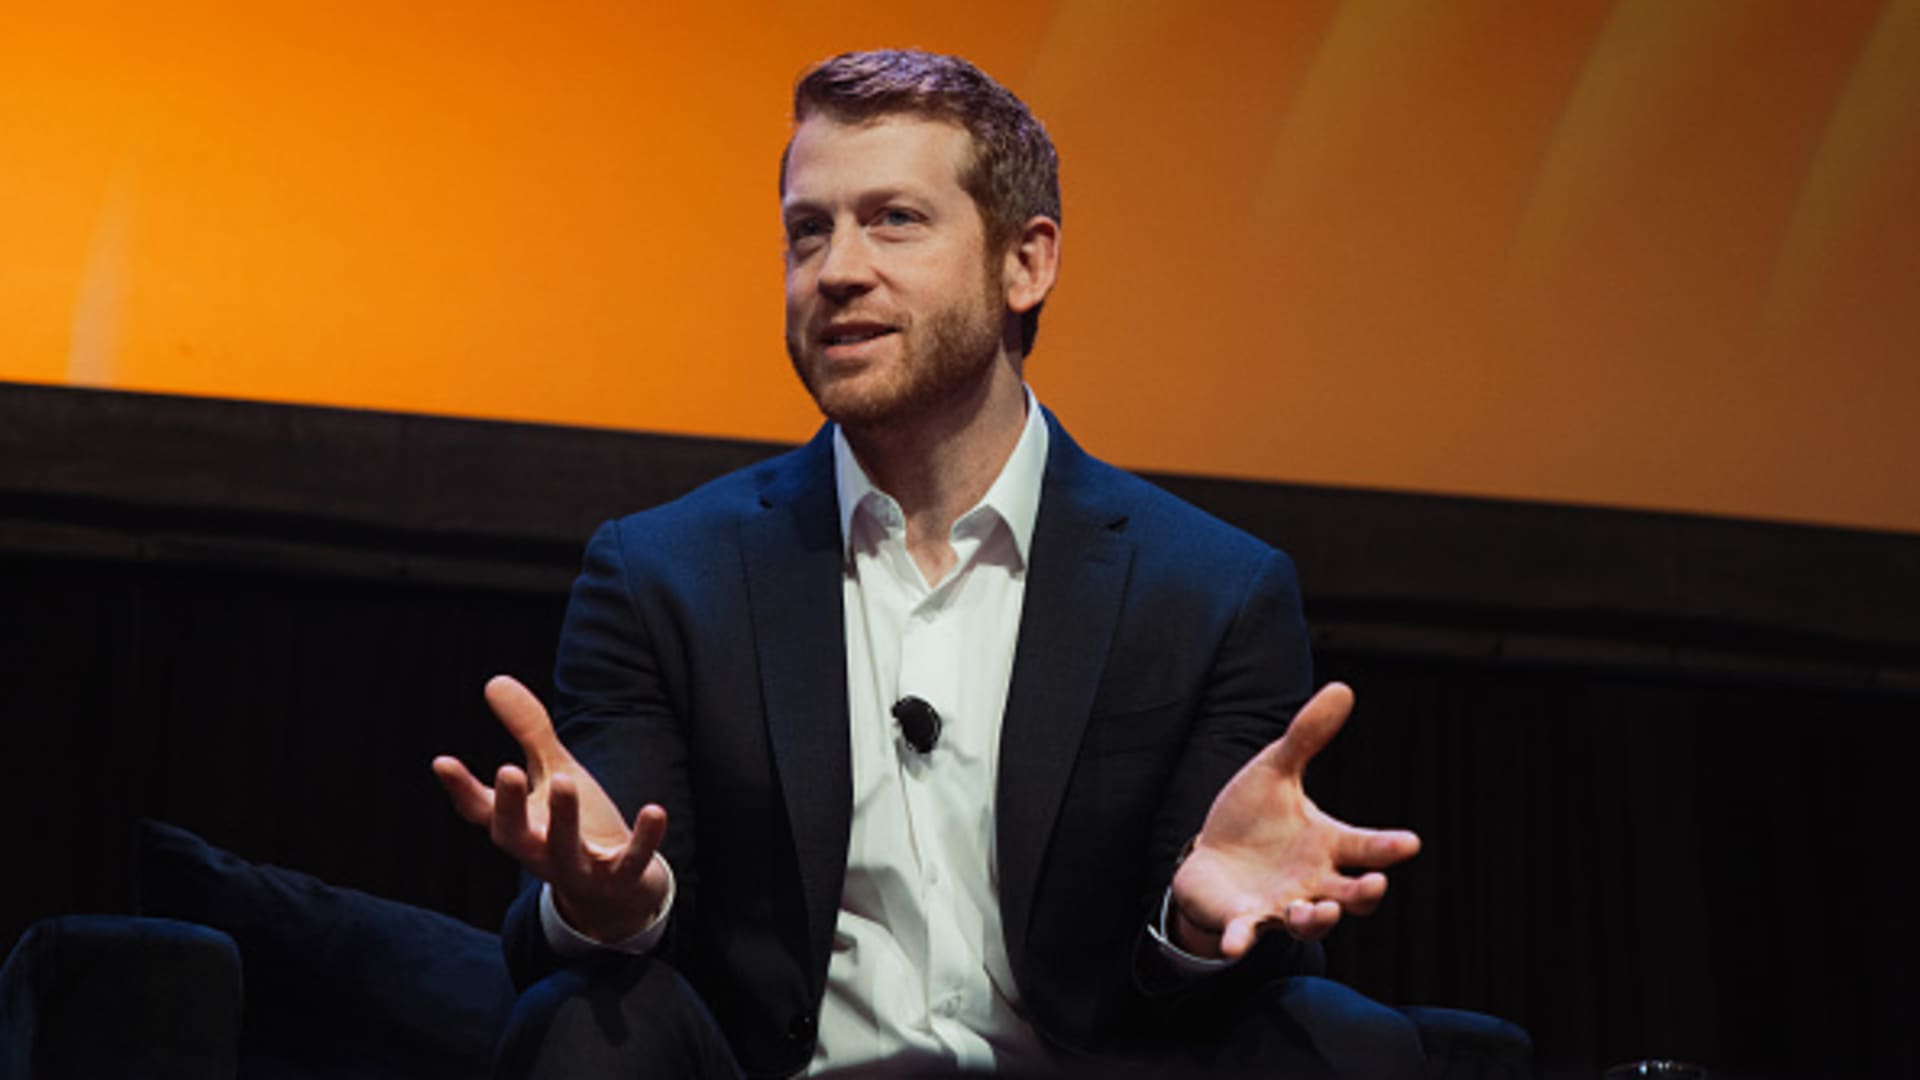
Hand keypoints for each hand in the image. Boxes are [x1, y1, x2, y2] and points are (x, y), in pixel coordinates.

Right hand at [432, 675, 670, 941]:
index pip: (481, 811)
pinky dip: (644, 839)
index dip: (461, 789)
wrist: (616, 886)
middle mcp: (540, 852)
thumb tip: (494, 681)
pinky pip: (630, 862)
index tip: (442, 761)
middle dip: (510, 806)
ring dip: (564, 818)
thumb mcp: (553, 771)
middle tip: (507, 769)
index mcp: (520, 827)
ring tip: (565, 779)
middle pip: (515, 835)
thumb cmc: (576, 821)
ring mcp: (578, 869)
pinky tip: (655, 809)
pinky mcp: (619, 877)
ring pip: (564, 850)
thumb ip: (528, 732)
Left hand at [1170, 682, 1419, 957]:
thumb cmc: (1252, 818)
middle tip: (1374, 884)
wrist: (1210, 859)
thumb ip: (1307, 737)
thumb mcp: (1276, 771)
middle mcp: (1313, 882)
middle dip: (1363, 893)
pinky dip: (1242, 940)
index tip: (1410, 842)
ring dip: (1318, 919)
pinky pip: (1246, 935)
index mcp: (1327, 846)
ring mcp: (1281, 905)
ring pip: (1310, 922)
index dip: (1387, 847)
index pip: (1365, 848)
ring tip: (1319, 908)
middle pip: (1351, 896)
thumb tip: (1343, 687)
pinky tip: (1237, 945)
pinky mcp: (1245, 920)